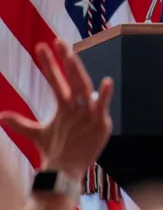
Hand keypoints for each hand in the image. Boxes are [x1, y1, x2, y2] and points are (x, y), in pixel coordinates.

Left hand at [0, 39, 112, 181]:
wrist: (66, 169)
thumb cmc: (56, 150)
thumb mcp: (38, 134)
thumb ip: (21, 124)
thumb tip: (0, 116)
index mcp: (65, 105)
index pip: (55, 80)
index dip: (48, 64)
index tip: (41, 46)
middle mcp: (77, 105)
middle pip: (71, 78)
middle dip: (65, 60)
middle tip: (59, 41)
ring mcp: (89, 113)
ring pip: (84, 88)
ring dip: (78, 72)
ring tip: (72, 57)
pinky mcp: (100, 123)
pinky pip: (103, 107)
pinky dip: (105, 96)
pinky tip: (106, 82)